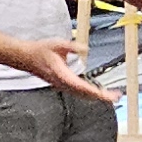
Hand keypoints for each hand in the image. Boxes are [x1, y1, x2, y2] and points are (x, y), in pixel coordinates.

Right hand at [5, 38, 120, 102]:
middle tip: (118, 97)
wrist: (23, 57)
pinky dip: (89, 94)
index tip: (109, 96)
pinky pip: (77, 93)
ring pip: (81, 96)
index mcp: (63, 76)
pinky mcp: (61, 85)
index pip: (84, 88)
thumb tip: (85, 49)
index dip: (98, 93)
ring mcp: (61, 86)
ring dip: (96, 96)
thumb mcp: (57, 44)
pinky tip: (97, 92)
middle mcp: (63, 84)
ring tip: (111, 96)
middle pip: (85, 95)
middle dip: (101, 97)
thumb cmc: (39, 50)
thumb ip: (73, 47)